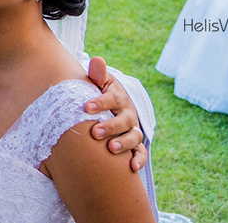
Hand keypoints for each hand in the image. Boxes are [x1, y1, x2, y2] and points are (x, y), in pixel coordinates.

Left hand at [85, 57, 146, 172]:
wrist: (110, 106)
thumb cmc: (99, 93)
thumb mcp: (99, 82)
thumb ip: (97, 74)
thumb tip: (97, 60)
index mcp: (118, 97)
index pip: (112, 99)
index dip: (100, 103)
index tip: (86, 107)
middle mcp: (128, 114)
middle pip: (123, 120)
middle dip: (110, 127)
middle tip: (94, 132)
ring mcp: (132, 129)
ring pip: (133, 137)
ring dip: (123, 143)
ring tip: (111, 149)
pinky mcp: (135, 143)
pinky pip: (141, 152)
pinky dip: (138, 159)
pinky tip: (131, 167)